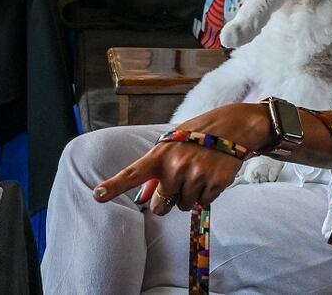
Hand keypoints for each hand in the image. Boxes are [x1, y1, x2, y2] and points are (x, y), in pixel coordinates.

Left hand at [93, 103, 270, 214]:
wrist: (234, 126)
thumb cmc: (197, 136)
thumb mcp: (173, 146)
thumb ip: (155, 172)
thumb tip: (142, 197)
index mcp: (160, 154)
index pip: (132, 173)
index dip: (114, 186)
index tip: (97, 195)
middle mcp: (175, 166)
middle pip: (161, 206)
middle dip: (168, 200)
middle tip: (180, 182)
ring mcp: (196, 175)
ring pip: (184, 206)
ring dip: (190, 195)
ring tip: (200, 172)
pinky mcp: (215, 182)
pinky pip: (204, 203)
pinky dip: (207, 194)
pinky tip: (212, 175)